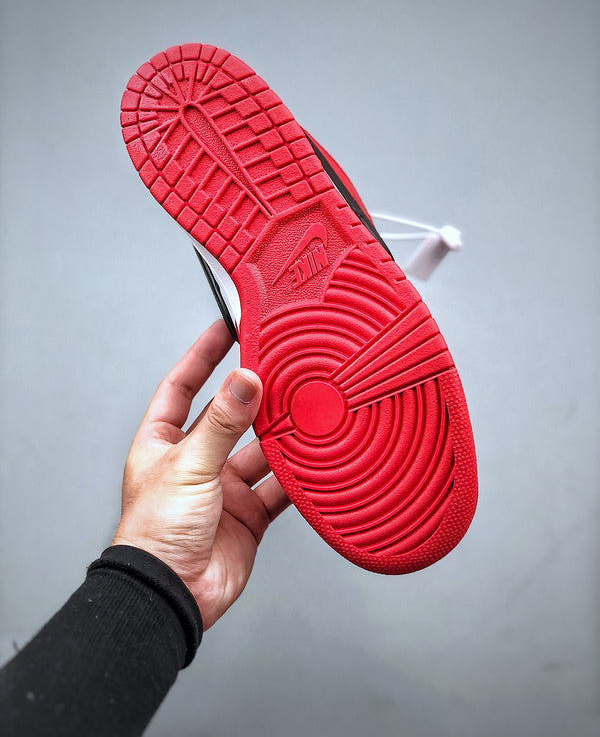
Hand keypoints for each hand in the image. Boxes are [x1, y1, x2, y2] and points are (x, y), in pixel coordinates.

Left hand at [112, 320, 289, 628]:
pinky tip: (312, 460)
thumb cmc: (156, 534)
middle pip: (228, 416)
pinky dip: (295, 476)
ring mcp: (222, 489)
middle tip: (280, 367)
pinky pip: (278, 488)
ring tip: (304, 411)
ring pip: (259, 451)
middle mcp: (194, 462)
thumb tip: (245, 380)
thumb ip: (222, 423)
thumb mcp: (189, 465)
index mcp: (164, 444)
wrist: (172, 596)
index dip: (203, 354)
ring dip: (280, 436)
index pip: (183, 385)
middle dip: (253, 395)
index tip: (226, 327)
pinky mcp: (247, 515)